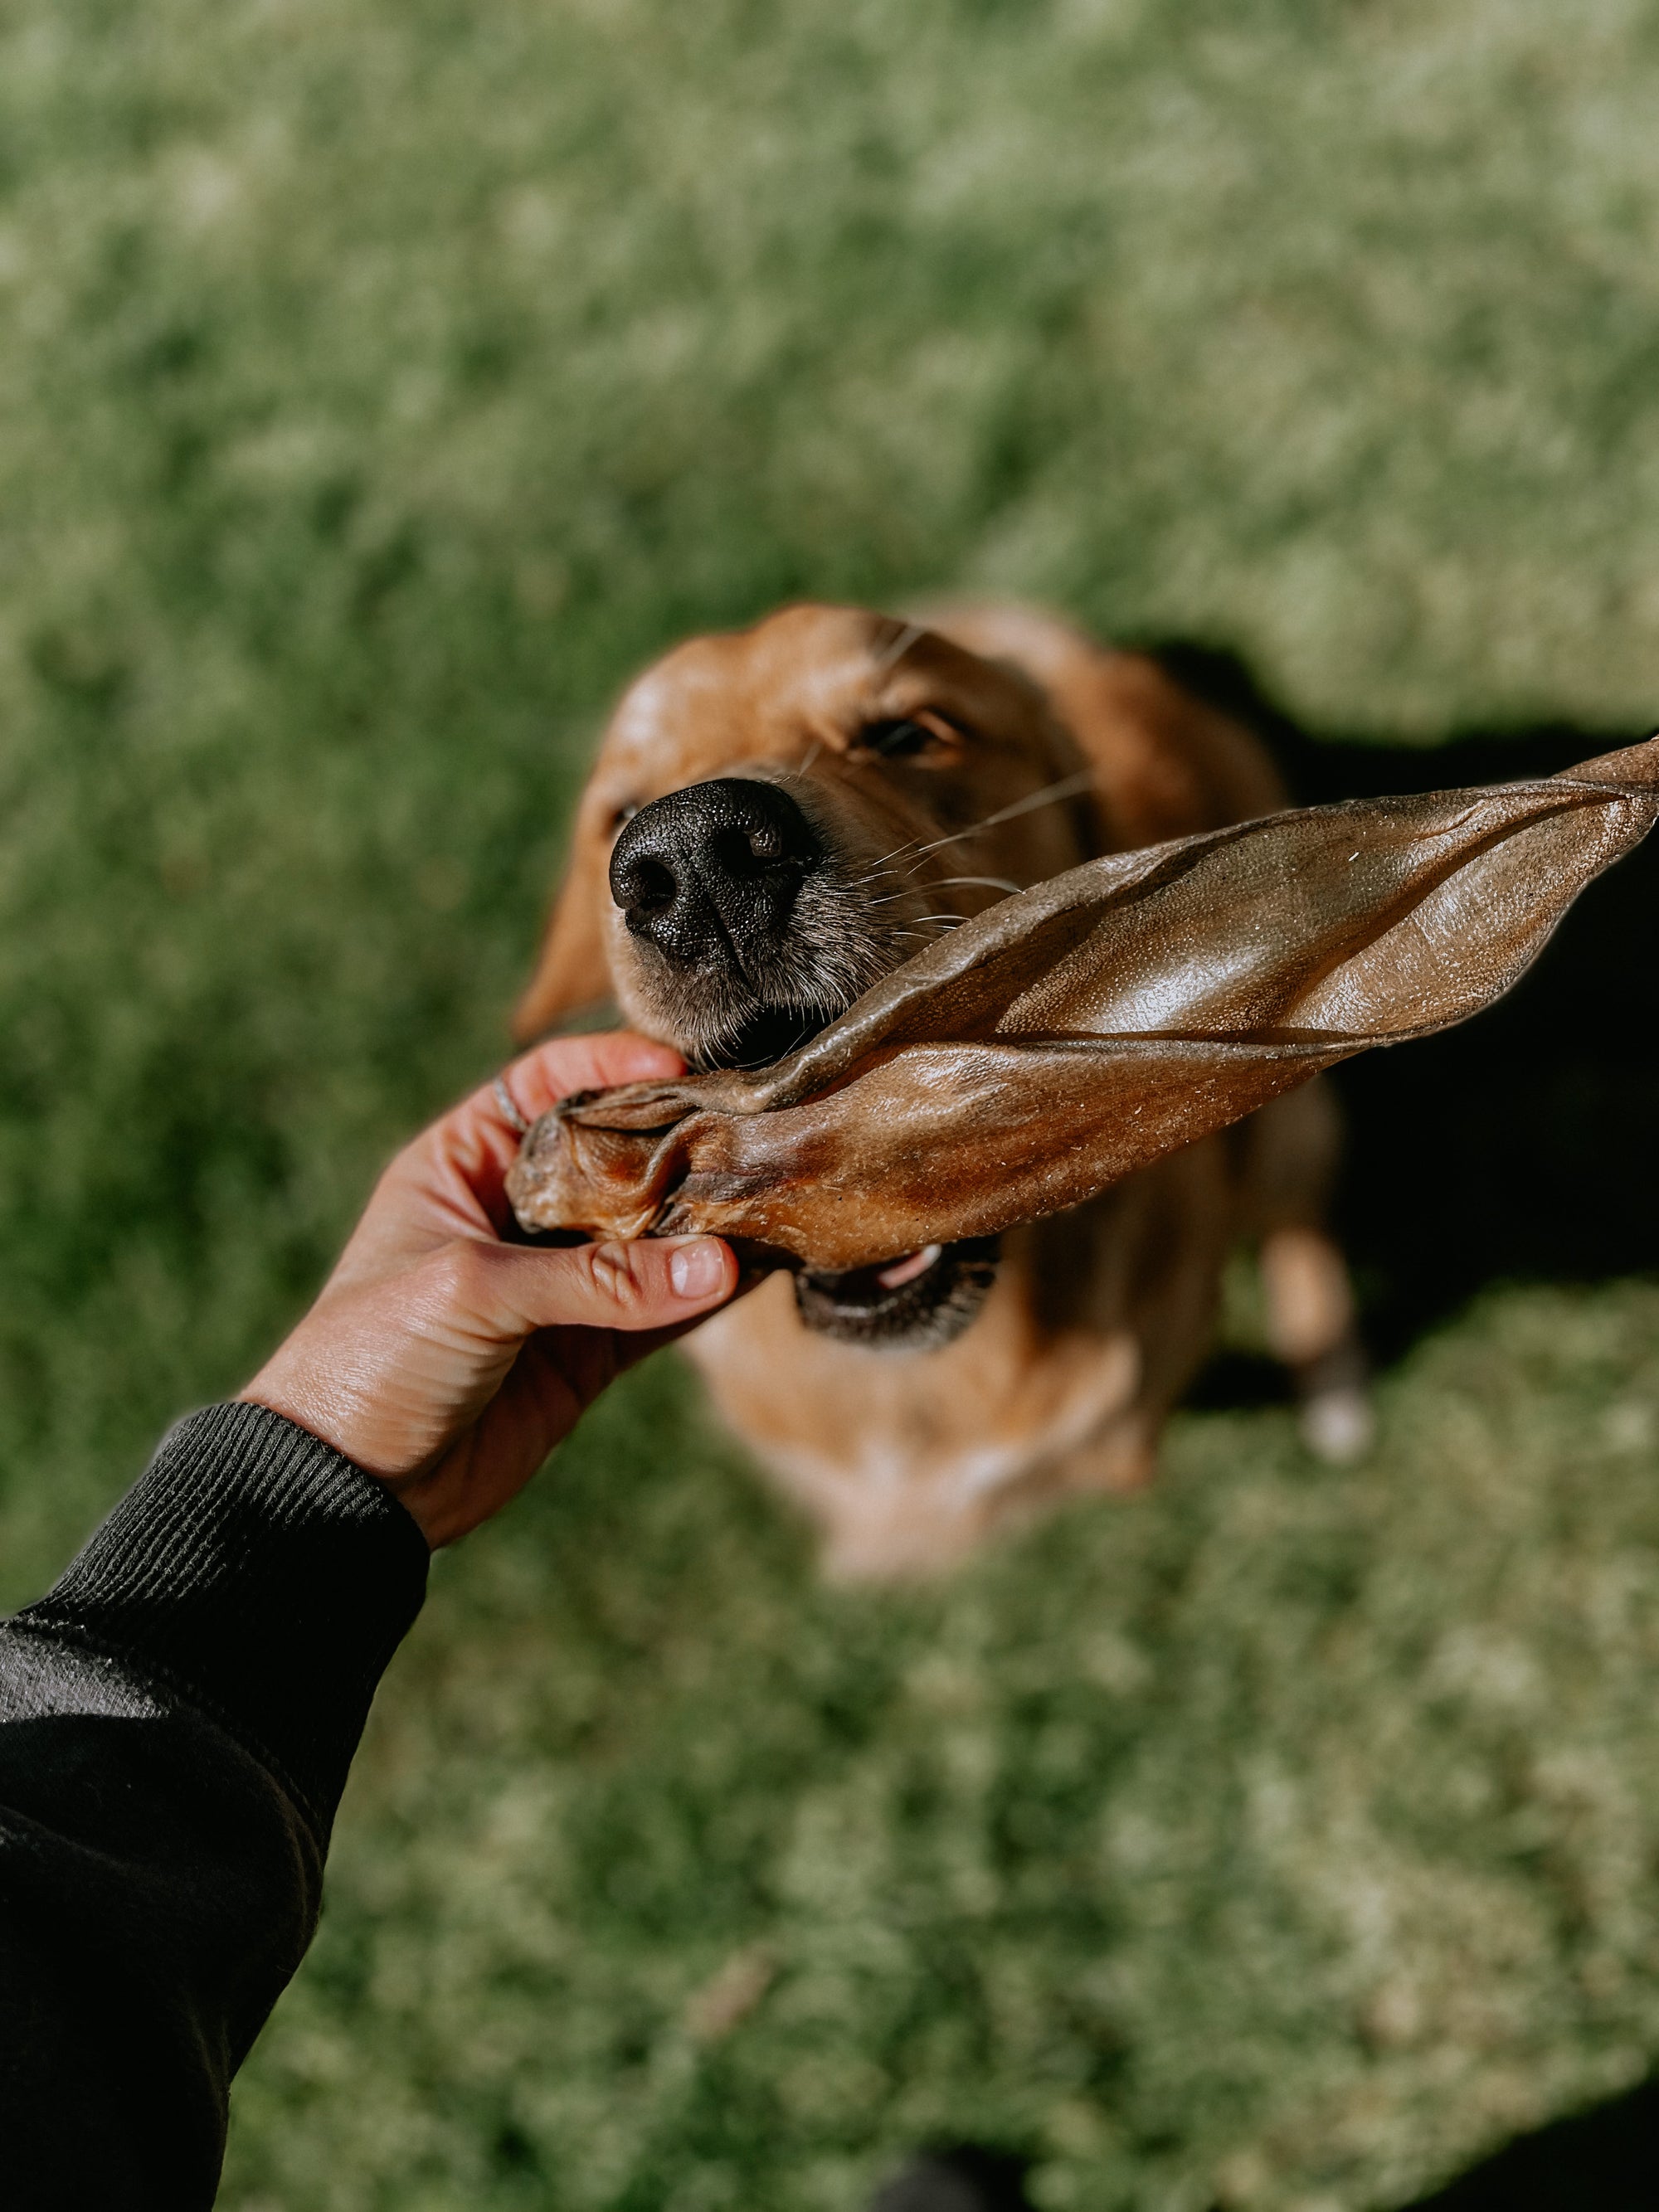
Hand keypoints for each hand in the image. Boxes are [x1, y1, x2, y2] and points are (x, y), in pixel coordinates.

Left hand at [240, 1034, 737, 1547]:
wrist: (347, 1488)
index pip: (545, 1084)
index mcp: (462, 1163)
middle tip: (751, 1129)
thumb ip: (597, 1280)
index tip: (680, 1064)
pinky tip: (760, 1269)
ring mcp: (557, 1283)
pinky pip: (661, 1310)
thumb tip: (718, 1265)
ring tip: (772, 1195)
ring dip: (706, 1220)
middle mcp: (514, 1212)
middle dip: (680, 1142)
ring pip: (649, 1234)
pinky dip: (708, 1294)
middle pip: (615, 1155)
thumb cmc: (375, 1356)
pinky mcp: (587, 1352)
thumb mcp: (474, 1291)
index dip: (609, 1063)